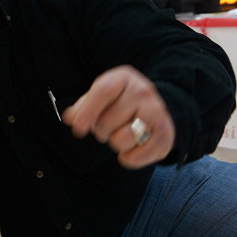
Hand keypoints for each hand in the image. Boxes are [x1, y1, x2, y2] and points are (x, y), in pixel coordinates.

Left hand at [61, 65, 175, 168]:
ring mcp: (157, 112)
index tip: (78, 129)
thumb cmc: (118, 101)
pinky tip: (132, 147)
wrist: (152, 107)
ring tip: (120, 134)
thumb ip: (82, 107)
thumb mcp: (100, 96)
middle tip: (108, 126)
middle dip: (101, 130)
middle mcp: (143, 91)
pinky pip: (136, 157)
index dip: (88, 111)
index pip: (103, 92)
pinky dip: (129, 158)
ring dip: (115, 143)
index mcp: (123, 78)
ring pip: (122, 139)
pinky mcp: (166, 135)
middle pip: (108, 120)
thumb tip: (70, 118)